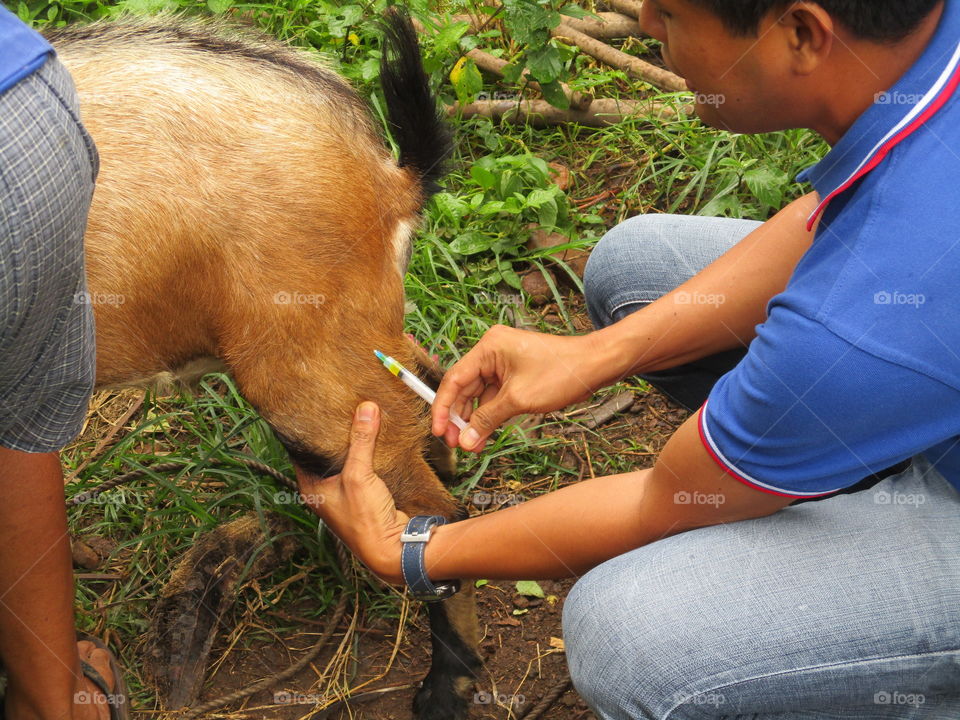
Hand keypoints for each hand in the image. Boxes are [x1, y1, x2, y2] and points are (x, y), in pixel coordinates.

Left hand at [295, 402, 408, 584]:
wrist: (392, 548)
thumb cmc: (365, 521)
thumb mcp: (359, 475)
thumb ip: (361, 441)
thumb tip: (366, 409)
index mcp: (311, 487)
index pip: (301, 450)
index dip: (308, 429)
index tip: (314, 407)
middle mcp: (324, 491)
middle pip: (325, 454)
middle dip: (334, 433)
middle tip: (340, 407)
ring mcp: (343, 494)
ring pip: (344, 461)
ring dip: (352, 444)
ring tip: (357, 418)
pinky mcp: (363, 495)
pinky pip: (361, 468)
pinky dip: (366, 455)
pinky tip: (373, 441)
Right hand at [433, 325, 605, 451]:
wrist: (596, 365)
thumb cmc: (561, 373)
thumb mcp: (519, 400)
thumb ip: (487, 419)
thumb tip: (466, 440)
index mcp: (488, 347)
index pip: (454, 379)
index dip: (443, 408)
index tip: (439, 432)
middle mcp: (492, 351)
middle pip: (464, 387)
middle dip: (459, 417)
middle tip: (455, 444)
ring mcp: (503, 362)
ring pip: (479, 394)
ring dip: (474, 419)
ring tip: (470, 446)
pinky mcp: (515, 373)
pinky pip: (494, 395)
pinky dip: (489, 414)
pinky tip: (484, 435)